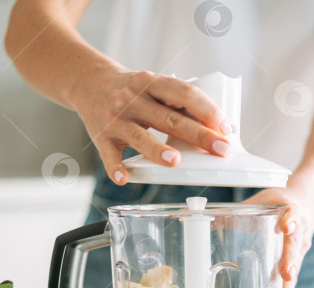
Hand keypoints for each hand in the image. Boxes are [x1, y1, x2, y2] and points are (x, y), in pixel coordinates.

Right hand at [69, 69, 231, 184]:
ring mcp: (116, 118)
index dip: (207, 110)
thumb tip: (215, 130)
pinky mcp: (101, 137)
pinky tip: (125, 178)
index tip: (225, 129)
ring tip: (174, 162)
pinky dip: (116, 168)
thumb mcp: (154, 85)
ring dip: (158, 150)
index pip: (185, 93)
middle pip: (169, 119)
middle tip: (219, 149)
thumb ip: (178, 103)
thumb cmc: (133, 90)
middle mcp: (134, 99)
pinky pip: (109, 155)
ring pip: (140, 136)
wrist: (88, 83)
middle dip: (198, 135)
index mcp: (152, 83)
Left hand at [244, 185, 313, 287]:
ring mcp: (298, 252)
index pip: (292, 213)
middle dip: (290, 263)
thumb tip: (196, 216)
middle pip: (293, 250)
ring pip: (294, 274)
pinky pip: (291, 285)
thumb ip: (235, 211)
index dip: (290, 219)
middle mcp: (297, 234)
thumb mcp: (259, 201)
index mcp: (289, 212)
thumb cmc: (279, 203)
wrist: (306, 205)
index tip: (287, 225)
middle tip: (286, 276)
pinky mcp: (296, 265)